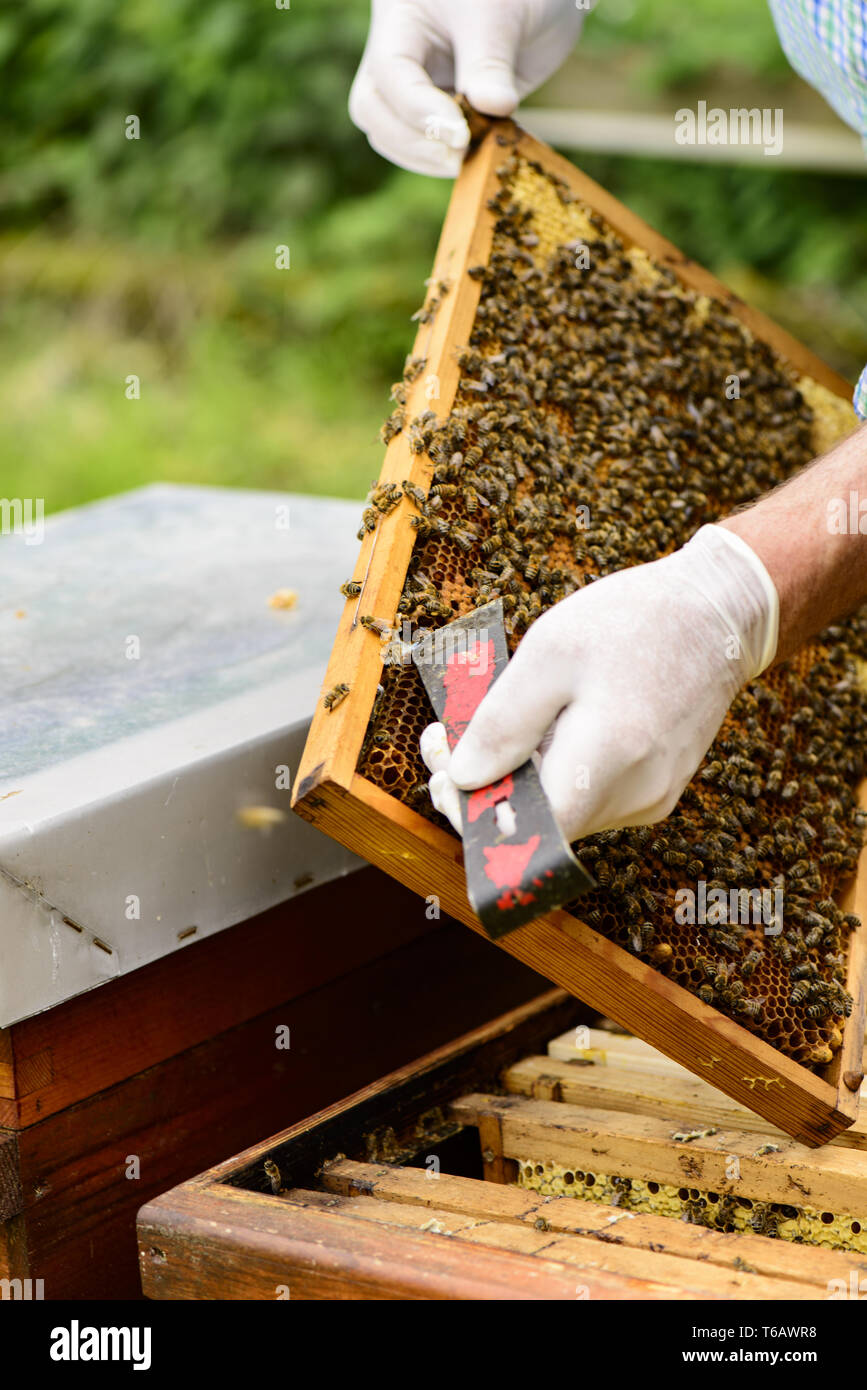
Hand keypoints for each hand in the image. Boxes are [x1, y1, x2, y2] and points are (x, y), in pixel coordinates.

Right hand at [349, 0, 586, 176]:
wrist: (538, 0)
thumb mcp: (501, 15)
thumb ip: (491, 63)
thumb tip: (492, 108)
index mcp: (401, 20)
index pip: (389, 72)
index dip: (418, 110)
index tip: (460, 135)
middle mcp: (400, 56)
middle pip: (372, 109)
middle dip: (411, 140)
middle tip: (458, 153)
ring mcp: (418, 86)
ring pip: (390, 134)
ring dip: (425, 157)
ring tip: (469, 156)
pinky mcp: (442, 111)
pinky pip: (426, 145)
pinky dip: (446, 157)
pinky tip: (476, 155)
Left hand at [420, 524, 779, 840]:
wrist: (719, 611)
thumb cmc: (635, 621)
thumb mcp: (550, 653)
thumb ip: (503, 723)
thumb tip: (464, 780)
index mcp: (611, 760)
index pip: (527, 832)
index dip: (474, 814)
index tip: (442, 772)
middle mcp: (637, 796)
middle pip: (539, 825)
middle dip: (481, 790)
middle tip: (441, 740)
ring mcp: (651, 798)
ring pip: (560, 813)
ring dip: (514, 779)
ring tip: (483, 724)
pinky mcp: (657, 790)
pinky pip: (586, 797)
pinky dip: (550, 773)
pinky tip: (535, 729)